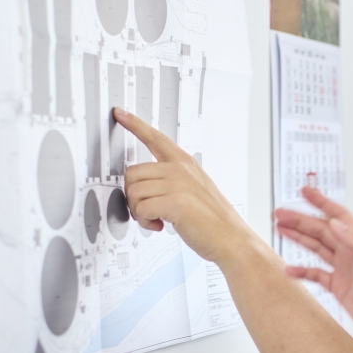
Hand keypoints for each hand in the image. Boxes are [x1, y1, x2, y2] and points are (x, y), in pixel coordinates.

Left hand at [113, 107, 252, 262]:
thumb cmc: (214, 220)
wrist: (231, 239)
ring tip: (156, 219)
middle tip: (147, 210)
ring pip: (133, 192)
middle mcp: (180, 169)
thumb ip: (173, 181)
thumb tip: (144, 186)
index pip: (156, 138)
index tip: (120, 113)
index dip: (135, 124)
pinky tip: (160, 226)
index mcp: (186, 163)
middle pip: (132, 173)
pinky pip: (140, 209)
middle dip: (133, 196)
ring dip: (139, 211)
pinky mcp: (174, 202)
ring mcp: (178, 184)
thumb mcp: (196, 189)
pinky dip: (145, 222)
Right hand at [274, 187, 352, 350]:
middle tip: (280, 214)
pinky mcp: (338, 287)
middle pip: (321, 230)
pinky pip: (316, 274)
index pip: (339, 216)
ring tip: (280, 230)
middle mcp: (352, 253)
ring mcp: (344, 269)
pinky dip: (302, 271)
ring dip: (298, 238)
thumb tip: (335, 223)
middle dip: (300, 220)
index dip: (321, 203)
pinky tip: (290, 269)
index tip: (305, 192)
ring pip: (316, 248)